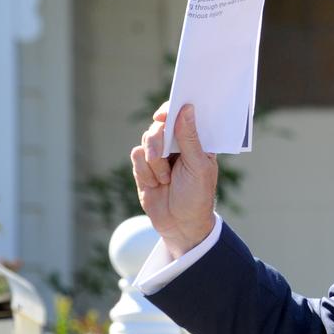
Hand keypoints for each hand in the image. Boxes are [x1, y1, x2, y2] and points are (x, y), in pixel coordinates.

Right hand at [131, 102, 217, 257]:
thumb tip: (186, 108)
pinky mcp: (143, 167)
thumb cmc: (197, 195)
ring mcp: (159, 154)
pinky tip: (156, 184)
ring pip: (145, 140)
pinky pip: (136, 156)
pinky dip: (145, 171)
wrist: (181, 225)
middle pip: (159, 125)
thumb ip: (190, 137)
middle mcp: (176, 143)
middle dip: (159, 141)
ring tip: (166, 179)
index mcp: (195, 140)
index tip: (163, 115)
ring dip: (154, 162)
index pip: (181, 114)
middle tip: (164, 155)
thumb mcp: (198, 166)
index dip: (171, 109)